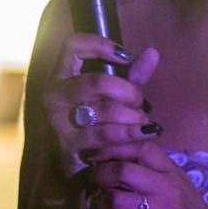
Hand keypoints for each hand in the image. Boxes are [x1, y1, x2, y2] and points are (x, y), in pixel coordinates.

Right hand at [42, 34, 160, 177]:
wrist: (83, 164)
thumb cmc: (100, 122)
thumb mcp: (117, 96)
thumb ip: (134, 75)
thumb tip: (153, 52)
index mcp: (62, 76)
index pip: (73, 46)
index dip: (100, 45)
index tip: (125, 56)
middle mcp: (54, 96)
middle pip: (97, 82)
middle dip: (129, 93)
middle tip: (141, 104)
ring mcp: (58, 123)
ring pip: (105, 111)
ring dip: (133, 118)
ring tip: (146, 125)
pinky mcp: (68, 147)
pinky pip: (106, 137)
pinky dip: (129, 137)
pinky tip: (141, 139)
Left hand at [86, 142, 207, 208]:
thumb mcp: (180, 188)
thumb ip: (156, 174)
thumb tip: (120, 163)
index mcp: (173, 173)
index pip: (143, 148)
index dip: (116, 148)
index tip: (98, 154)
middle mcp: (168, 188)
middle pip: (124, 170)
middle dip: (99, 175)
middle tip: (90, 182)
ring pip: (117, 200)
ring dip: (99, 204)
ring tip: (97, 207)